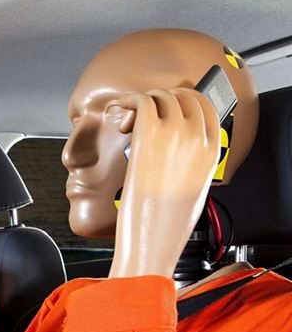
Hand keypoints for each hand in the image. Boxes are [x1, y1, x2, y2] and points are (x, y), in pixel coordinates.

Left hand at [108, 88, 219, 277]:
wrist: (154, 236)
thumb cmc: (167, 220)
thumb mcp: (192, 186)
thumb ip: (189, 159)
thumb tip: (173, 144)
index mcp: (212, 150)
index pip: (206, 107)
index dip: (184, 101)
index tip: (168, 106)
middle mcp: (197, 136)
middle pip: (184, 95)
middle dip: (162, 98)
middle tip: (143, 113)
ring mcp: (175, 132)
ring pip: (161, 95)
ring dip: (141, 100)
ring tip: (127, 118)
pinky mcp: (149, 134)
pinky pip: (141, 100)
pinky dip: (127, 100)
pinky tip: (118, 110)